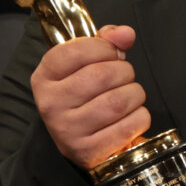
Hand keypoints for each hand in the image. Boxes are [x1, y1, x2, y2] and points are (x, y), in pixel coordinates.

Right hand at [31, 24, 150, 167]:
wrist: (82, 143)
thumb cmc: (86, 97)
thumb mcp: (86, 66)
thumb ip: (106, 42)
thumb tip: (125, 34)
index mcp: (44, 77)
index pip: (76, 50)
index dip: (103, 47)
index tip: (112, 54)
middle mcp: (51, 104)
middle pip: (102, 75)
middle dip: (124, 71)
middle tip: (124, 77)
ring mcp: (68, 130)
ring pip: (119, 100)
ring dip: (135, 94)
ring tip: (129, 96)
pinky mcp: (89, 151)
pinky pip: (131, 124)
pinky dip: (140, 116)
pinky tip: (131, 116)